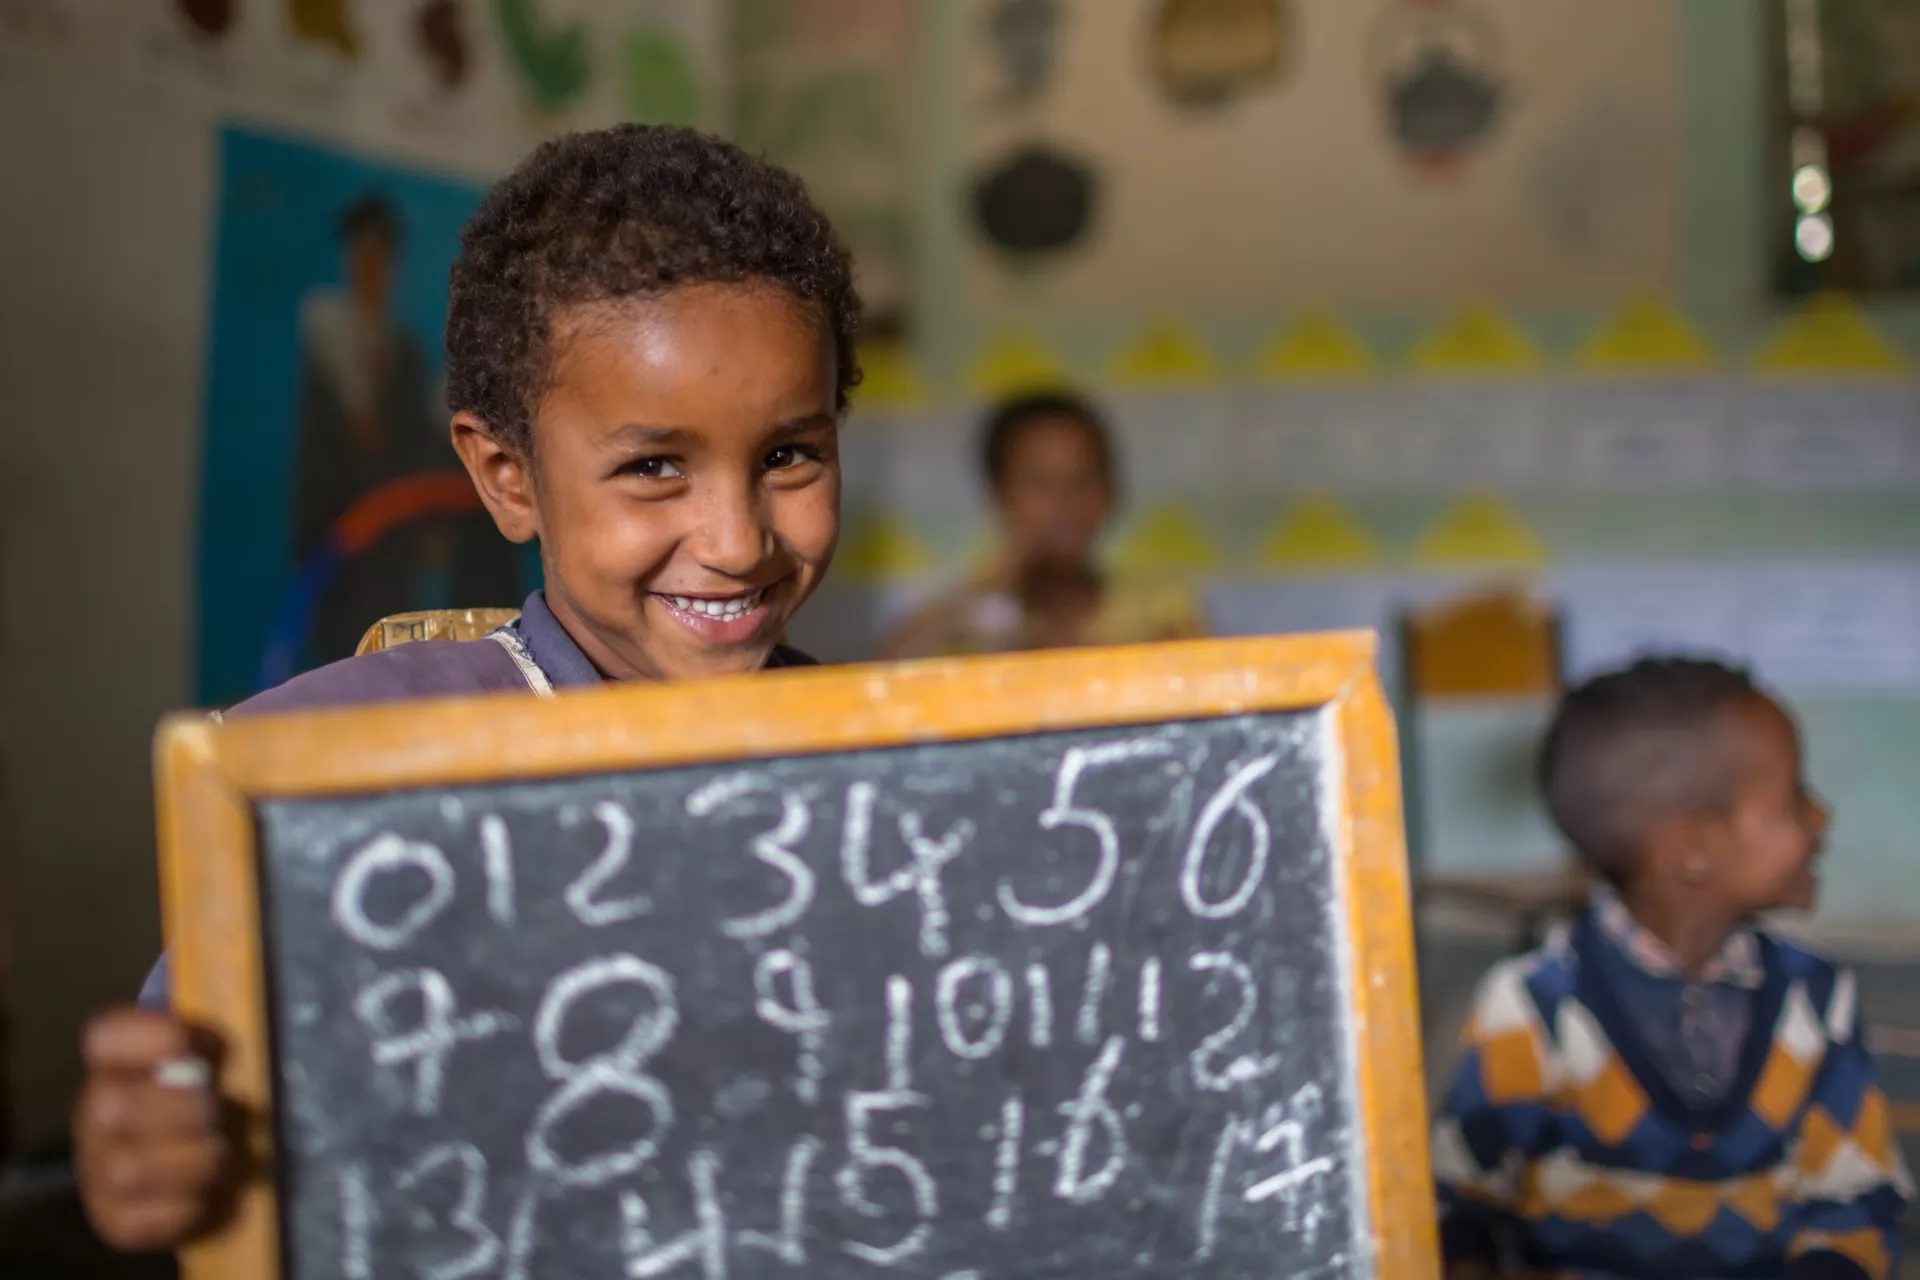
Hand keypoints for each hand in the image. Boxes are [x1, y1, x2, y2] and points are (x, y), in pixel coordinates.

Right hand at [73, 1008, 232, 1251]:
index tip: (207, 1045)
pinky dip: (190, 1206)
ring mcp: (99, 1171)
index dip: (155, 1037)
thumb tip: (255, 1032)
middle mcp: (95, 1116)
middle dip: (188, 1110)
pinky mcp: (117, 1220)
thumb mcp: (214, 1059)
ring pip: (129, 1169)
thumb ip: (220, 1043)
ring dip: (195, 1160)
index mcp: (115, 1064)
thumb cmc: (210, 1097)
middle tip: (228, 1112)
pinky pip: (143, 1221)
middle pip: (115, 1108)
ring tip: (226, 1152)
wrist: (192, 1164)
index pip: (105, 1038)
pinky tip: (214, 1190)